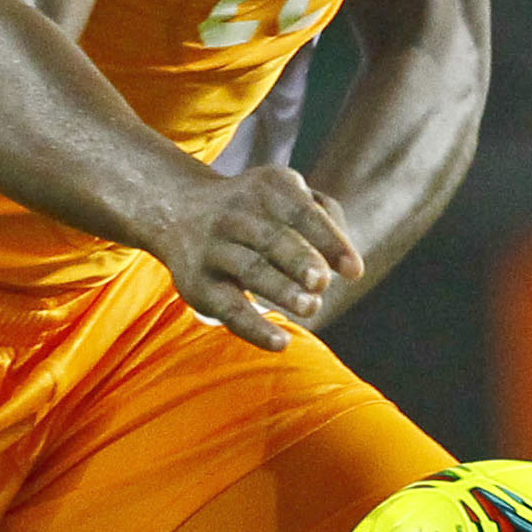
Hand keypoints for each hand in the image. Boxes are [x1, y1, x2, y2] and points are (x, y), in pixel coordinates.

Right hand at [156, 166, 362, 351]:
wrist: (177, 210)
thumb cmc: (254, 210)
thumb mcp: (285, 194)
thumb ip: (324, 216)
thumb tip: (344, 262)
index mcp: (266, 188)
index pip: (302, 214)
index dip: (329, 241)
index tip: (354, 271)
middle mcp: (235, 214)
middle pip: (272, 239)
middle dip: (299, 260)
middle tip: (321, 282)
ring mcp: (213, 248)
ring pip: (250, 270)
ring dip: (281, 290)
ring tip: (311, 306)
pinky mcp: (197, 284)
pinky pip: (229, 308)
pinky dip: (254, 327)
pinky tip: (281, 342)